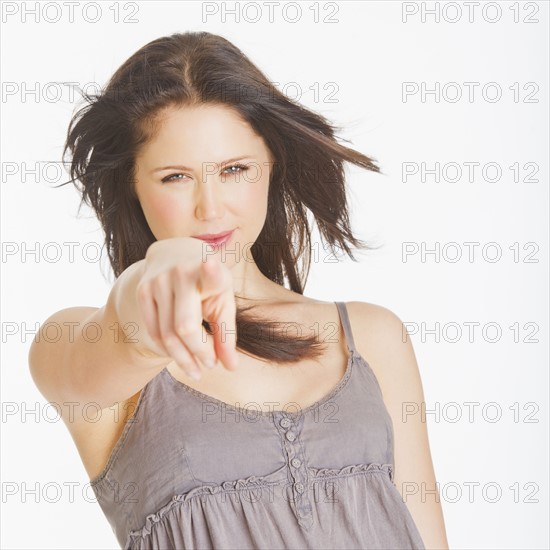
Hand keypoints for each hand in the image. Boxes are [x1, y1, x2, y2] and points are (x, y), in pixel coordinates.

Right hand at [136, 237, 238, 379]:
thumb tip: (231, 367)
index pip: (210, 274)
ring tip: (196, 369)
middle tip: (210, 366)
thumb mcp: (224, 301)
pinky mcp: (142, 289)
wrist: (175, 253)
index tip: (209, 264)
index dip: (210, 271)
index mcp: (210, 273)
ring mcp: (158, 280)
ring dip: (183, 359)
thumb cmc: (207, 284)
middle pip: (185, 327)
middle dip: (199, 353)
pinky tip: (179, 356)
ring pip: (167, 335)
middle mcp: (182, 273)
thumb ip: (227, 334)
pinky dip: (166, 350)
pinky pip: (153, 331)